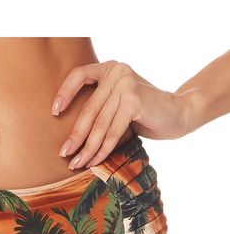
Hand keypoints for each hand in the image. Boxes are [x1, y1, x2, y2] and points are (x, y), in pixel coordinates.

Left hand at [52, 59, 193, 168]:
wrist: (179, 114)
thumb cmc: (145, 113)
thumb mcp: (118, 104)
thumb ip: (100, 106)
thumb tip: (68, 133)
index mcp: (110, 69)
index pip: (79, 74)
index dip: (64, 92)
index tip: (54, 112)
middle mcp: (117, 72)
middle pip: (88, 109)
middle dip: (75, 136)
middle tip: (63, 154)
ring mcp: (126, 85)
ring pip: (99, 125)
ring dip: (87, 148)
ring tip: (77, 164)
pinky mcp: (134, 101)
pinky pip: (112, 132)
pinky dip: (103, 150)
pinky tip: (95, 161)